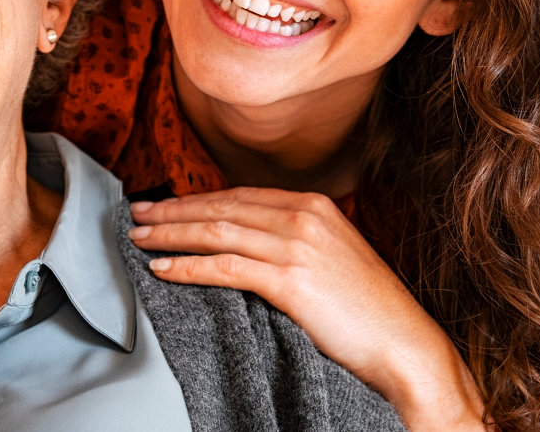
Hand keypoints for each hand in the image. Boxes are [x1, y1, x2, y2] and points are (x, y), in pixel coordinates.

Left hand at [130, 187, 488, 430]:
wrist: (403, 342)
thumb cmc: (367, 309)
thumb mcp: (331, 256)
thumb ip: (293, 239)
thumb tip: (246, 240)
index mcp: (314, 204)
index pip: (238, 196)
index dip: (195, 199)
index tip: (164, 205)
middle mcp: (304, 215)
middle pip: (221, 207)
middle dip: (173, 211)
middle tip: (136, 214)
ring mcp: (297, 245)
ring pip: (216, 232)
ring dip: (171, 235)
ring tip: (139, 240)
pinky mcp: (291, 280)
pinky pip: (225, 267)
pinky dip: (188, 267)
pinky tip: (164, 270)